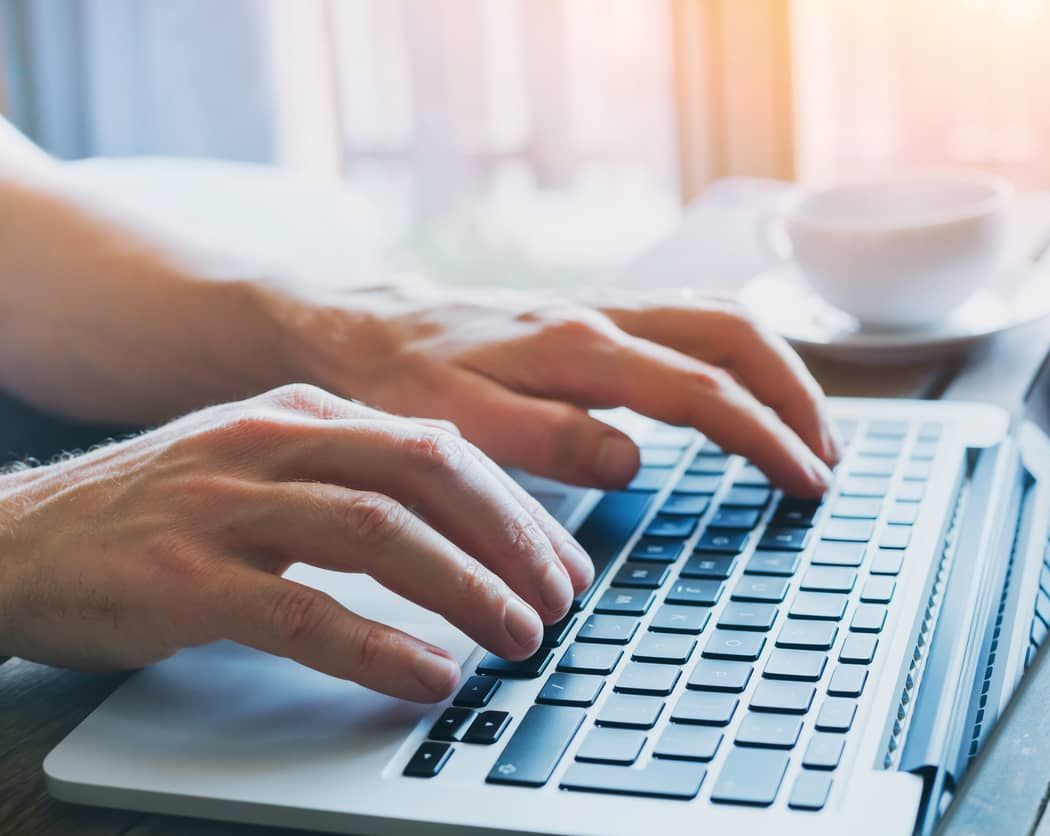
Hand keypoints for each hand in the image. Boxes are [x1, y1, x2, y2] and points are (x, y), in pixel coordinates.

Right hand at [0, 384, 592, 701]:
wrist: (17, 539)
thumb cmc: (159, 512)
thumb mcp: (267, 467)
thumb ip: (357, 473)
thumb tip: (467, 506)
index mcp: (305, 411)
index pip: (442, 447)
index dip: (518, 510)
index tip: (563, 564)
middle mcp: (272, 440)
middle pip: (428, 473)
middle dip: (512, 540)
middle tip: (561, 602)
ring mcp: (225, 503)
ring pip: (378, 533)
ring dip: (467, 589)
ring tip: (520, 638)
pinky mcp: (183, 576)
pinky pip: (301, 610)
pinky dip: (378, 645)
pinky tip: (429, 674)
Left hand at [286, 287, 838, 495]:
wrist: (364, 331)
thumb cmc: (405, 385)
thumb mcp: (459, 428)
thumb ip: (550, 442)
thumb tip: (634, 462)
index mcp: (578, 347)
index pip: (703, 389)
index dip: (766, 436)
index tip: (807, 481)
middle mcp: (604, 314)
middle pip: (737, 333)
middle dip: (797, 394)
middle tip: (826, 459)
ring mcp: (605, 306)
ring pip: (723, 315)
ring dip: (779, 368)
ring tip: (808, 430)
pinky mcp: (598, 314)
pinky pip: (695, 318)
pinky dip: (742, 354)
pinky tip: (749, 389)